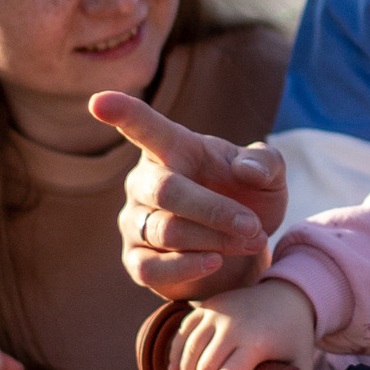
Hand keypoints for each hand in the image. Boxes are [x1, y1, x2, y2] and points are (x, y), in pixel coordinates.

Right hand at [91, 90, 286, 296]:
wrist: (244, 253)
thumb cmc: (250, 200)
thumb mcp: (270, 177)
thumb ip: (266, 163)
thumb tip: (246, 169)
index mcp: (173, 149)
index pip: (145, 127)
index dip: (123, 113)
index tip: (99, 102)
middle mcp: (145, 182)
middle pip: (166, 191)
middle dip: (214, 210)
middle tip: (253, 225)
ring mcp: (135, 222)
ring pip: (165, 231)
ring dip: (214, 239)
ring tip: (251, 241)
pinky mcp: (137, 262)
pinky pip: (150, 268)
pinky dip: (187, 267)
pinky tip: (215, 263)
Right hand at [180, 279, 319, 369]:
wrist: (288, 294)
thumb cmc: (293, 335)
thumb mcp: (300, 361)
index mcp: (255, 342)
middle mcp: (233, 325)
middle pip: (204, 367)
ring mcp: (218, 313)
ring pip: (189, 349)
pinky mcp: (208, 306)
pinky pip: (184, 331)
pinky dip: (175, 351)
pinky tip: (173, 369)